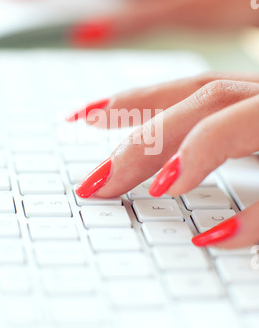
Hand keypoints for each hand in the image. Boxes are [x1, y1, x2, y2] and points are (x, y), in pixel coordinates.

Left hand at [67, 71, 258, 248]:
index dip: (137, 100)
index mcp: (257, 96)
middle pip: (203, 100)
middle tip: (97, 179)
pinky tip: (214, 237)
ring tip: (153, 191)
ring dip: (190, 152)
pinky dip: (249, 217)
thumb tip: (171, 165)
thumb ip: (230, 137)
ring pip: (232, 122)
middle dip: (145, 138)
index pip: (193, 89)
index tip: (86, 117)